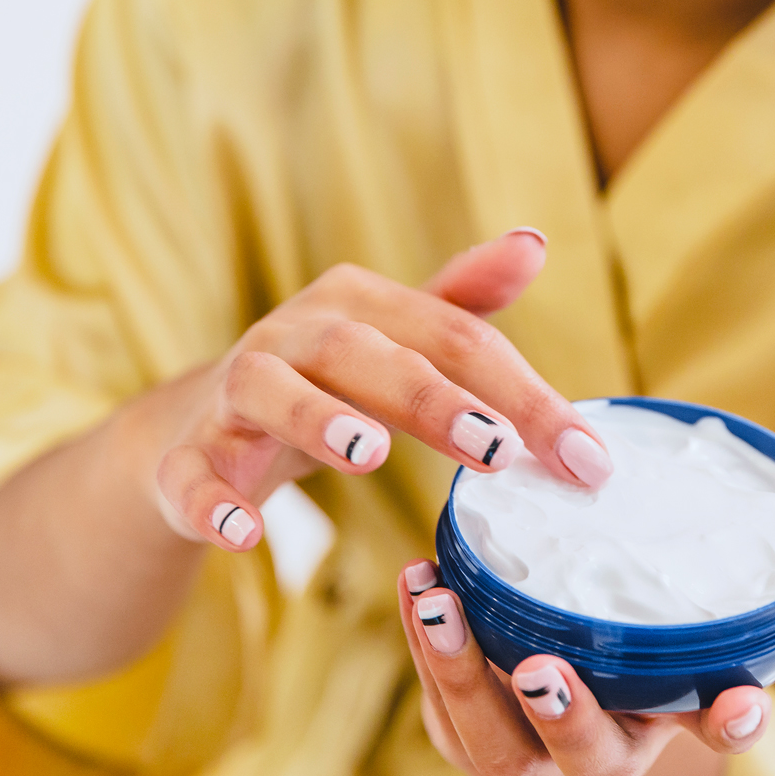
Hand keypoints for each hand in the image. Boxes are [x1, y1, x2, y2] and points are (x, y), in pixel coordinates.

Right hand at [153, 228, 614, 549]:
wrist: (199, 425)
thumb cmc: (327, 381)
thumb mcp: (394, 340)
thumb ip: (462, 302)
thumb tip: (534, 241)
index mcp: (358, 302)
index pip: (452, 337)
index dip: (523, 393)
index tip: (587, 460)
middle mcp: (294, 332)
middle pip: (366, 354)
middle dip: (434, 400)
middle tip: (497, 449)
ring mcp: (236, 389)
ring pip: (270, 390)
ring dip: (318, 419)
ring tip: (369, 454)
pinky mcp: (187, 453)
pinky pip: (191, 473)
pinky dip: (211, 500)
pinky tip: (244, 534)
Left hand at [397, 458, 774, 775]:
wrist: (559, 628)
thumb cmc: (641, 593)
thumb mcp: (693, 558)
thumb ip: (758, 518)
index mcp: (673, 705)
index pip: (716, 725)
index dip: (732, 721)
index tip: (738, 702)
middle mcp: (607, 743)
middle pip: (594, 759)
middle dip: (568, 721)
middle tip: (542, 671)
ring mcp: (533, 747)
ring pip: (497, 744)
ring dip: (463, 676)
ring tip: (441, 602)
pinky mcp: (470, 727)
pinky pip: (443, 704)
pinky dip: (428, 644)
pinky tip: (422, 581)